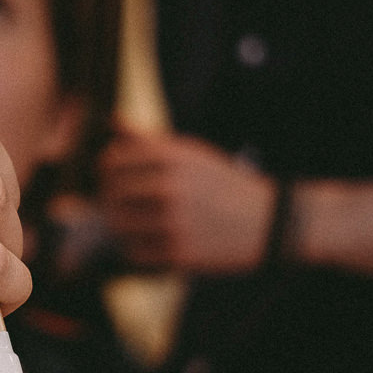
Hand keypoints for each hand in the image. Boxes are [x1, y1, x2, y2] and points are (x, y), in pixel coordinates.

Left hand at [98, 127, 274, 272]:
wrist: (267, 222)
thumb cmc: (221, 184)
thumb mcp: (191, 153)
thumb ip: (148, 140)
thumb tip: (111, 120)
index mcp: (172, 157)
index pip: (113, 160)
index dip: (105, 169)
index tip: (110, 175)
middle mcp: (170, 187)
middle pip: (112, 192)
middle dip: (109, 197)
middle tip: (117, 202)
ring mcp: (174, 221)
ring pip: (118, 224)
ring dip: (119, 224)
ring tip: (129, 222)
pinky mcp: (179, 252)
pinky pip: (135, 250)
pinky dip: (134, 246)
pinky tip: (146, 240)